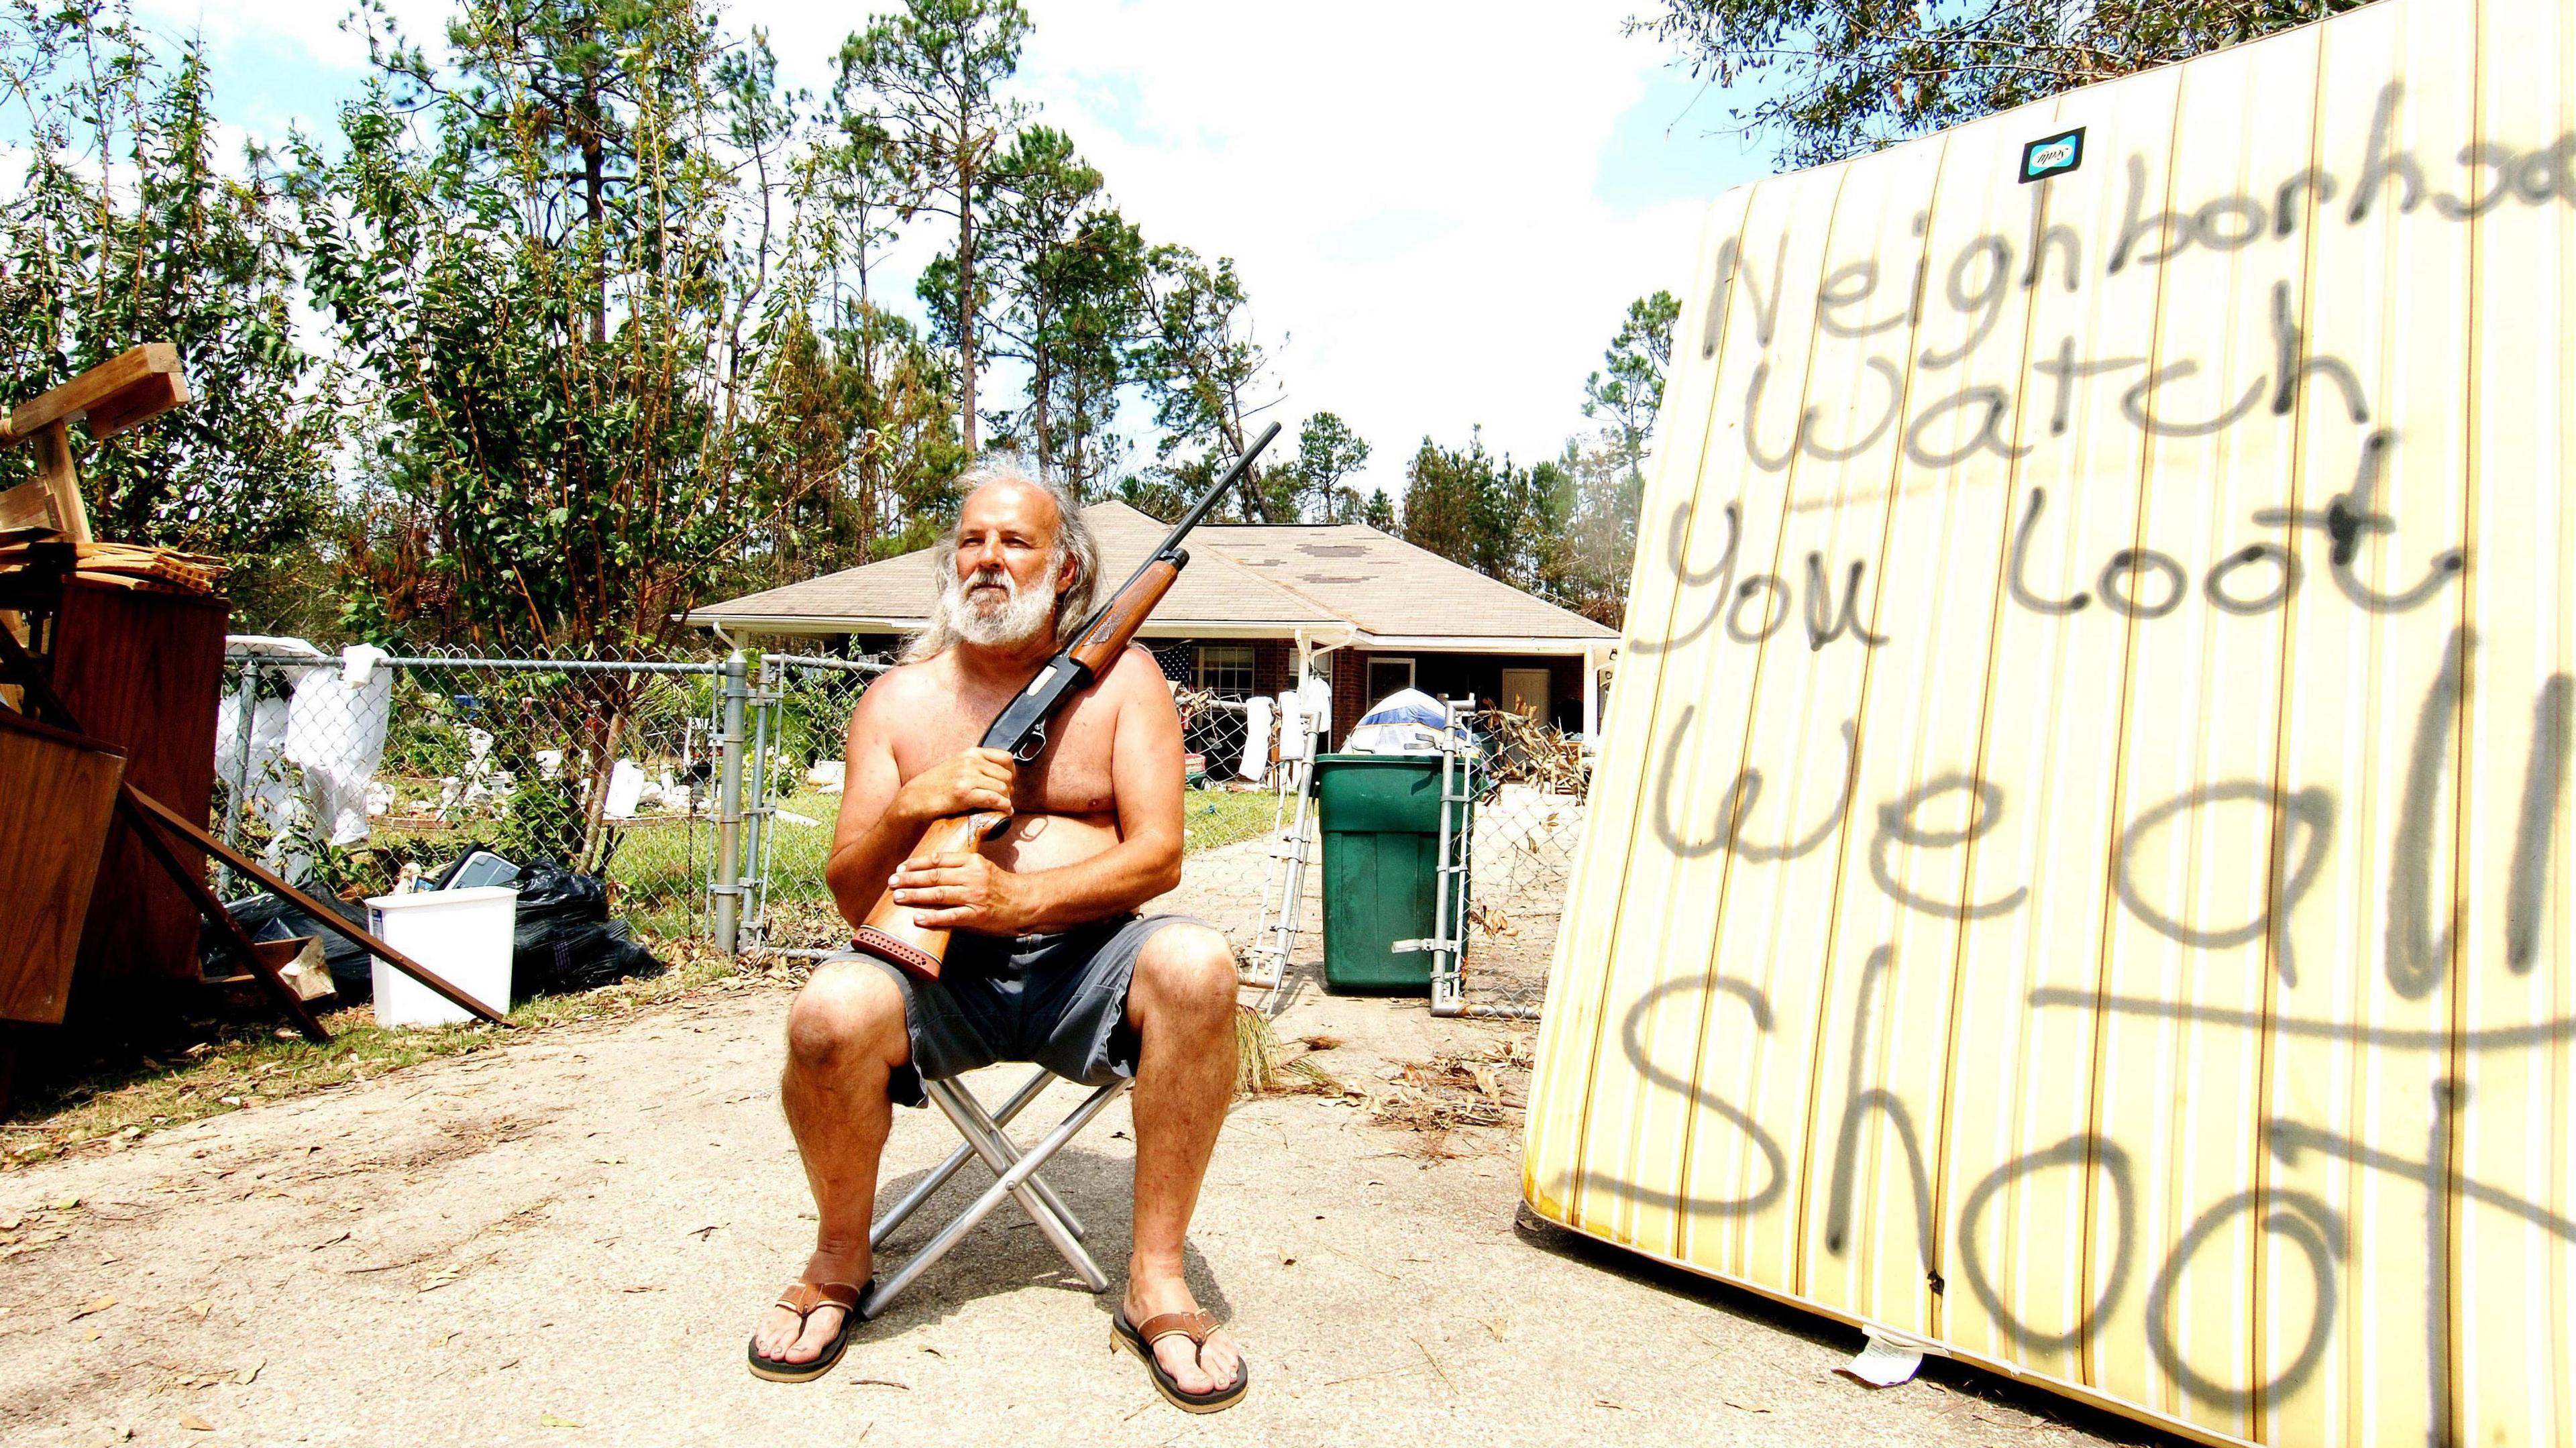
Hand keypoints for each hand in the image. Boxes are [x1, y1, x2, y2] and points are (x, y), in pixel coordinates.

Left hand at [888, 851, 1033, 933]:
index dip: (917, 864)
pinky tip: (917, 918)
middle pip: (935, 876)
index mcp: (972, 862)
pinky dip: (932, 917)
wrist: (1025, 901)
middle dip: (910, 879)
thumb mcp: (983, 867)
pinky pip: (950, 916)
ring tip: (898, 897)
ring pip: (939, 894)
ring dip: (916, 896)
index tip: (901, 868)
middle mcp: (972, 877)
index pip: (939, 860)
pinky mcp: (976, 915)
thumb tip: (933, 867)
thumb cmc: (1001, 886)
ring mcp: (974, 897)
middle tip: (892, 882)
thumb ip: (961, 866)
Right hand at [893, 747, 1014, 826]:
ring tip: (1003, 805)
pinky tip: (1004, 811)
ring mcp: (967, 777)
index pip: (1005, 757)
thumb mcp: (959, 765)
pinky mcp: (964, 794)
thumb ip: (977, 765)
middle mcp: (971, 762)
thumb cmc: (938, 784)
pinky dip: (1003, 806)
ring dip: (1006, 799)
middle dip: (1009, 789)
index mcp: (971, 753)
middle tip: (1006, 798)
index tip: (1009, 782)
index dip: (1012, 772)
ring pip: (1002, 787)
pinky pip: (993, 799)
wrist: (917, 796)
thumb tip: (1000, 773)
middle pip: (1006, 775)